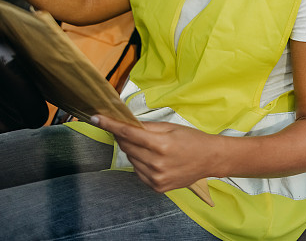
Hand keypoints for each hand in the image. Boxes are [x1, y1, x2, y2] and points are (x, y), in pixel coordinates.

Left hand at [92, 115, 218, 192]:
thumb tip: (125, 124)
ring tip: (150, 147)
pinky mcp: (156, 187)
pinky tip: (153, 159)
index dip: (110, 125)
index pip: (127, 133)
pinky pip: (138, 172)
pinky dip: (140, 163)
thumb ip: (147, 127)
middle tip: (129, 130)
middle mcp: (156, 163)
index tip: (96, 118)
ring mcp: (156, 177)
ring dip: (134, 151)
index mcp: (161, 144)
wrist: (210, 159)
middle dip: (124, 137)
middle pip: (126, 147)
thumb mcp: (170, 127)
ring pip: (131, 160)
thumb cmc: (192, 139)